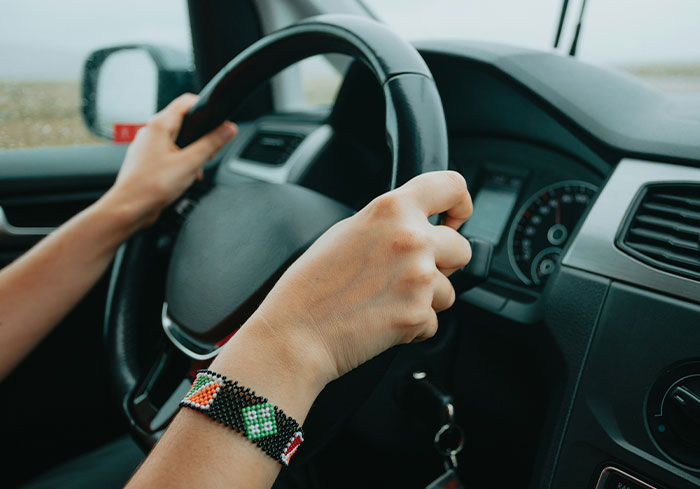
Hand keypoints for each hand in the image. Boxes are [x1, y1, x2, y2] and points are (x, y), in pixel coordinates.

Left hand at [103, 93, 236, 228]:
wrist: (129, 208)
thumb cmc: (151, 186)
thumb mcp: (190, 163)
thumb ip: (211, 143)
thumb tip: (228, 129)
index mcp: (159, 125)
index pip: (186, 102)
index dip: (205, 108)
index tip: (219, 121)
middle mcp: (150, 132)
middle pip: (183, 123)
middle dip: (200, 138)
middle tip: (209, 153)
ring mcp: (147, 146)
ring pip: (177, 141)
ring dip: (190, 154)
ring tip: (194, 171)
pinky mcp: (146, 160)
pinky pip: (168, 154)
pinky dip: (180, 163)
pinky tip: (183, 178)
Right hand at [246, 171, 472, 388]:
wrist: (297, 332)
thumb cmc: (312, 284)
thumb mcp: (348, 230)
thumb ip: (390, 222)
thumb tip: (418, 226)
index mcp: (392, 209)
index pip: (452, 186)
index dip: (460, 203)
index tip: (455, 218)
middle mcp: (412, 238)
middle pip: (461, 247)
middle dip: (443, 263)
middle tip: (409, 273)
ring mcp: (419, 278)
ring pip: (450, 289)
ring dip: (427, 297)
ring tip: (387, 299)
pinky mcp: (419, 314)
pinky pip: (433, 320)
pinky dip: (414, 324)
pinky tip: (382, 318)